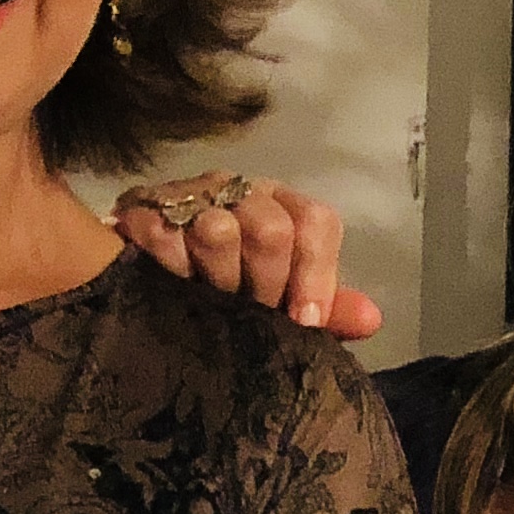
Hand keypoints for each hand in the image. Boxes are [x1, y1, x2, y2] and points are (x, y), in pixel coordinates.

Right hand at [112, 174, 385, 338]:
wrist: (143, 272)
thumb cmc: (227, 285)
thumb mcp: (282, 298)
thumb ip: (328, 309)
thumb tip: (370, 319)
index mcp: (282, 206)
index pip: (317, 222)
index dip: (317, 275)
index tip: (305, 323)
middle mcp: (241, 190)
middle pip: (272, 228)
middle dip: (266, 284)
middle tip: (252, 313)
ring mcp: (191, 195)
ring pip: (219, 230)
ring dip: (219, 281)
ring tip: (211, 303)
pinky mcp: (142, 208)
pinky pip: (163, 237)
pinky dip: (172, 271)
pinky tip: (171, 287)